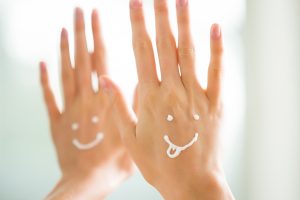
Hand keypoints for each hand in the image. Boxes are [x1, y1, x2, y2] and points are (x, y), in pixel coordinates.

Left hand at [40, 8, 133, 199]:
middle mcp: (85, 99)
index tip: (96, 15)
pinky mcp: (57, 122)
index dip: (97, 36)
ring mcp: (69, 109)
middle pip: (81, 60)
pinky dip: (44, 80)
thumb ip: (133, 105)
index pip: (101, 60)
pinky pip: (49, 98)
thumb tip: (136, 80)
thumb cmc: (112, 162)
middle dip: (81, 33)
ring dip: (64, 50)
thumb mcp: (134, 134)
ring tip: (65, 29)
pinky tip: (42, 64)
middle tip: (79, 11)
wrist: (87, 182)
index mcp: (104, 101)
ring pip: (65, 74)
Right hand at [120, 0, 233, 198]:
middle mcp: (173, 91)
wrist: (190, 182)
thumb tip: (105, 77)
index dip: (138, 25)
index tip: (134, 4)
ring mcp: (196, 95)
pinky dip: (217, 49)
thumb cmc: (158, 162)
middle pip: (165, 45)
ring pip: (189, 52)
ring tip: (181, 0)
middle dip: (160, 16)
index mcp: (150, 98)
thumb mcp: (129, 138)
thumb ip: (118, 105)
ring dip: (185, 24)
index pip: (142, 52)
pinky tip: (214, 29)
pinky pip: (217, 72)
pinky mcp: (215, 103)